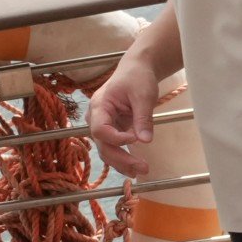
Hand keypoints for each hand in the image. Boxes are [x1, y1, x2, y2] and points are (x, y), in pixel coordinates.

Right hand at [83, 54, 161, 176]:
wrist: (136, 70)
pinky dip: (123, 158)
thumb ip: (143, 118)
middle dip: (121, 158)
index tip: (136, 138)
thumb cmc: (137, 77)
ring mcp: (103, 125)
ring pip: (106, 150)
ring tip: (141, 171)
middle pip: (102, 144)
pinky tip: (135, 169)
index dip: (116, 138)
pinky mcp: (112, 130)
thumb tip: (145, 141)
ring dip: (122, 163)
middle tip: (142, 167)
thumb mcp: (143, 95)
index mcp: (99, 105)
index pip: (100, 129)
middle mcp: (96, 118)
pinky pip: (114, 148)